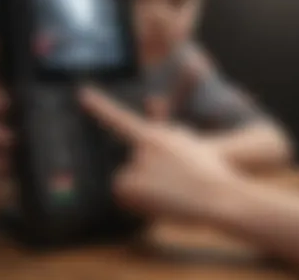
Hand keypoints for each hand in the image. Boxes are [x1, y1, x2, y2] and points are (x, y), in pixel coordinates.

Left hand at [79, 87, 237, 220]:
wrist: (218, 194)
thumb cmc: (208, 169)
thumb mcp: (186, 140)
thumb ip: (163, 124)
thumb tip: (151, 102)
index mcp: (154, 135)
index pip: (119, 119)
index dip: (99, 106)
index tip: (81, 93)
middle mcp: (141, 147)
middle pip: (126, 165)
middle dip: (139, 176)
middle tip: (167, 184)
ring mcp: (136, 166)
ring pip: (124, 182)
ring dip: (139, 191)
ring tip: (168, 194)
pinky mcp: (131, 185)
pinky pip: (124, 198)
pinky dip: (136, 204)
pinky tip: (160, 204)